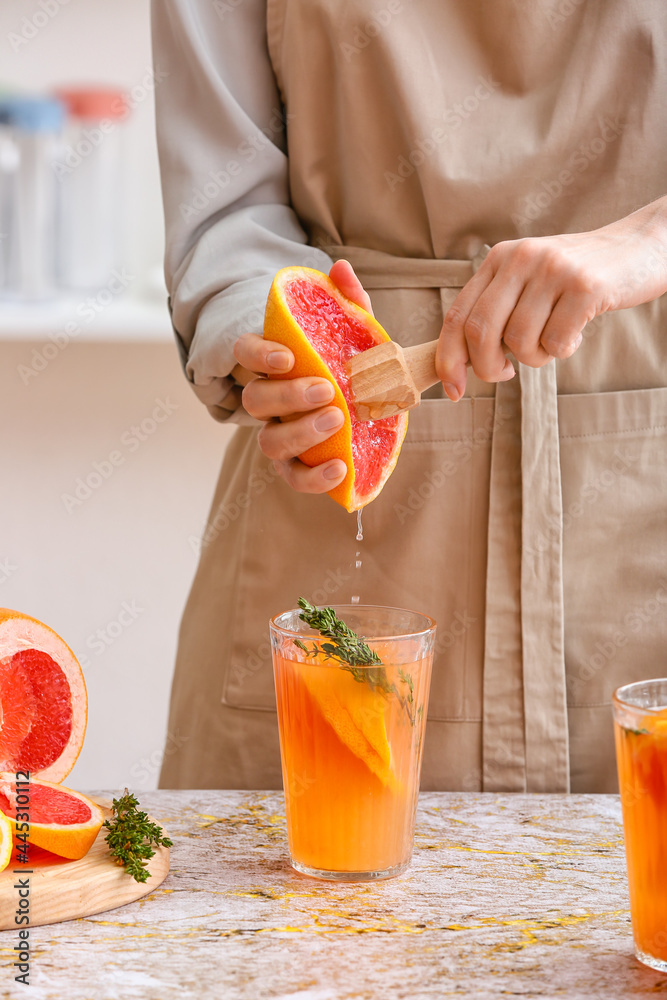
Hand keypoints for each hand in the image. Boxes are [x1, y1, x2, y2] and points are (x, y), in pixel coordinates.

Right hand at [234, 259, 371, 492]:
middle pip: (256, 399)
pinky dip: (312, 478)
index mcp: (275, 363)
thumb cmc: (352, 360)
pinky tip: (339, 470)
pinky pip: (294, 477)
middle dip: (287, 396)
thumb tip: (341, 269)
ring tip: (336, 422)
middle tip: (326, 391)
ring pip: (268, 442)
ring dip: (298, 434)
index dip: (260, 355)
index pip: (246, 353)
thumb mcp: (354, 329)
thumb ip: (349, 301)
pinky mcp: (298, 465)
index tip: (288, 358)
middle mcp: (269, 401)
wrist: (373, 400)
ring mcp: (280, 434)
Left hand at [436, 196, 666, 400]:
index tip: (452, 390)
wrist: (640, 247)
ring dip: (535, 358)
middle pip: (480, 332)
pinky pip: (555, 342)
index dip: (448, 359)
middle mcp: (521, 258)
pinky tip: (576, 334)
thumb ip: (497, 311)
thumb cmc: (578, 279)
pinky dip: (563, 350)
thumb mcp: (530, 282)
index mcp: (500, 259)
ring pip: (519, 342)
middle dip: (487, 368)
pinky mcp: (585, 286)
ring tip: (554, 340)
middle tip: (506, 375)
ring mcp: (553, 269)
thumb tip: (461, 364)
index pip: (457, 315)